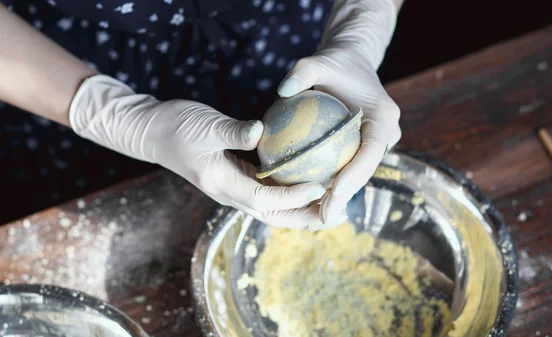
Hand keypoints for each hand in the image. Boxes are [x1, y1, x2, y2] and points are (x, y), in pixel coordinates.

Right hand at [69, 75, 340, 228]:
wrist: (153, 131)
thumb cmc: (177, 125)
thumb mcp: (205, 124)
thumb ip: (233, 130)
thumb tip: (261, 131)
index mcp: (222, 183)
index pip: (264, 199)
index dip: (293, 197)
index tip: (320, 186)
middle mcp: (229, 193)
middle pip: (273, 216)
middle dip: (305, 218)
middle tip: (336, 214)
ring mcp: (232, 189)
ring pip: (272, 210)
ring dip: (301, 212)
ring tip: (330, 207)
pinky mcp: (236, 180)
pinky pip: (267, 195)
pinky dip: (289, 196)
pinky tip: (307, 186)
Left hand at [277, 0, 400, 228]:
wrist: (351, 62)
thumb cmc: (334, 63)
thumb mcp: (317, 61)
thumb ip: (302, 72)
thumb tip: (282, 91)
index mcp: (384, 117)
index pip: (370, 152)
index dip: (354, 176)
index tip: (332, 193)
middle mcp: (387, 134)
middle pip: (366, 171)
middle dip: (345, 197)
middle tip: (322, 216)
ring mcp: (379, 143)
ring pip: (360, 175)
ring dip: (340, 197)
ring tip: (316, 218)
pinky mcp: (366, 148)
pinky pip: (350, 169)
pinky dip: (334, 185)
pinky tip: (311, 202)